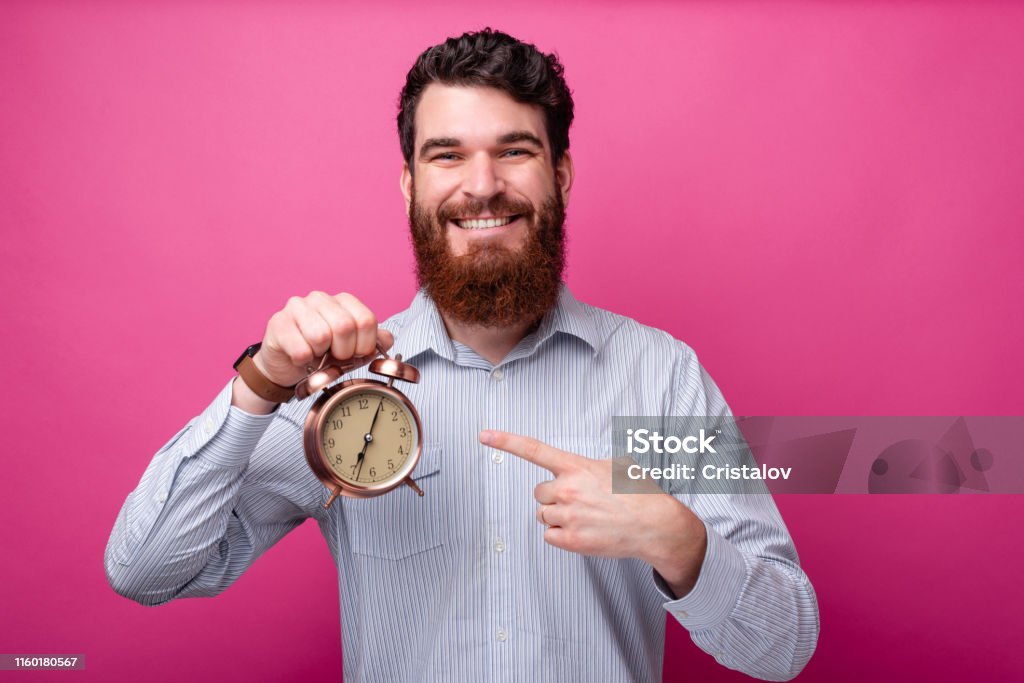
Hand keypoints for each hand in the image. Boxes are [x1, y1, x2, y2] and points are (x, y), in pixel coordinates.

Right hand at [254, 291, 393, 387]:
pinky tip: (300, 357)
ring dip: (320, 355)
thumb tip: (387, 340)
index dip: (364, 345)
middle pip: (345, 326)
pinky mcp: (278, 322)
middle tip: (334, 357)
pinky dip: (303, 361)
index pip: (366, 320)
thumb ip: (373, 342)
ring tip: (315, 354)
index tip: (356, 354)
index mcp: (343, 301)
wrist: (287, 364)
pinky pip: (300, 349)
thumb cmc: (321, 353)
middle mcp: (321, 298)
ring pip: (320, 336)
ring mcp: (297, 307)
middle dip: (343, 352)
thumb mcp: (352, 349)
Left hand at [479, 429, 708, 597]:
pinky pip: (549, 536)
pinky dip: (561, 535)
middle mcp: (568, 489)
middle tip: (579, 501)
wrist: (655, 525)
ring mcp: (568, 515)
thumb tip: (572, 473)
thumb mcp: (612, 466)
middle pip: (538, 492)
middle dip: (553, 496)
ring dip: (557, 516)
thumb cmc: (637, 493)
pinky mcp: (571, 540)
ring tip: (585, 517)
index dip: (506, 441)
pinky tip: (583, 531)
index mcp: (576, 466)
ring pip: (543, 515)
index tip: (483, 435)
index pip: (534, 449)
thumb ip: (584, 467)